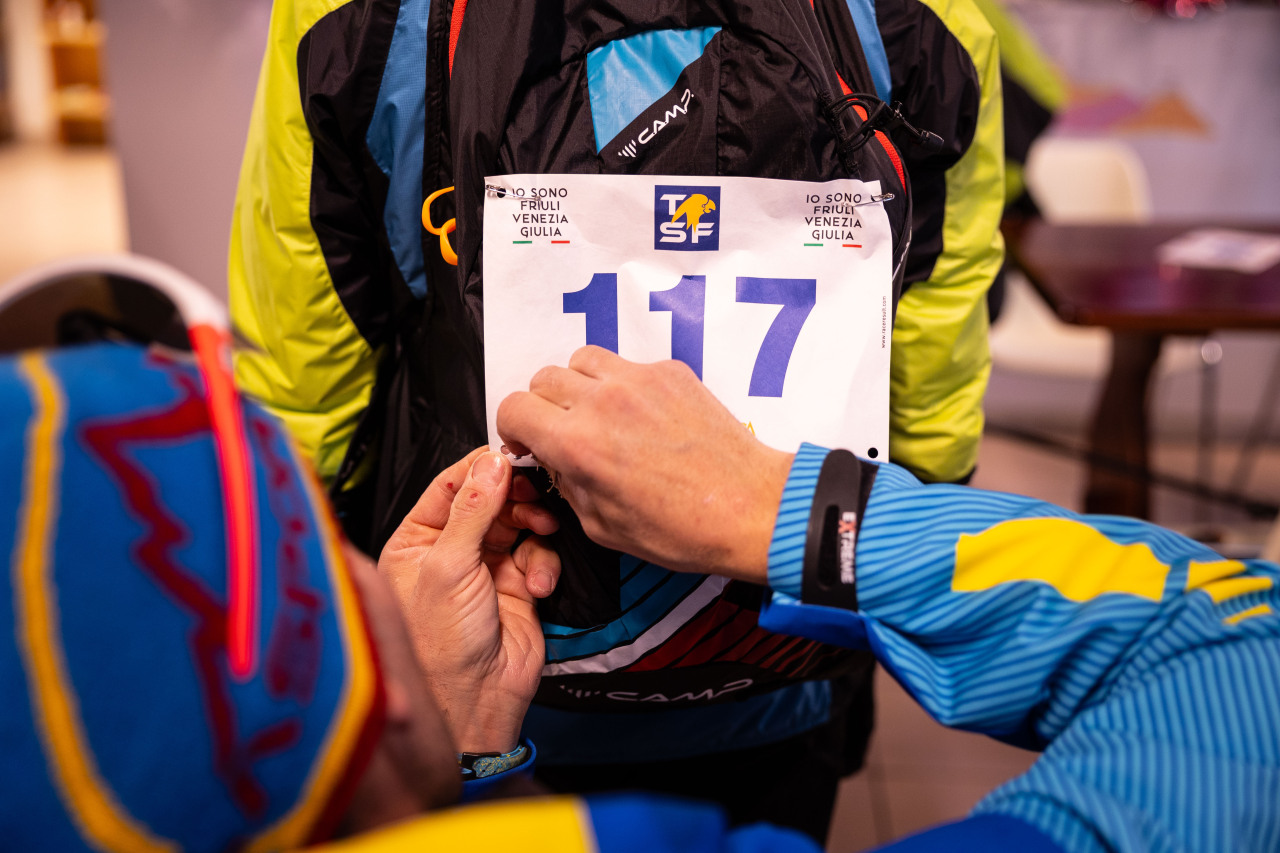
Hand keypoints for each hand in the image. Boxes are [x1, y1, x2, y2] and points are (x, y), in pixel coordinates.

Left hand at [379, 449, 559, 753]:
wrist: (475, 702)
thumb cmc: (441, 645)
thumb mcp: (449, 567)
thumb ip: (473, 509)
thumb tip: (492, 462)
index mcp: (417, 539)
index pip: (451, 485)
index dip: (483, 469)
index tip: (513, 457)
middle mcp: (450, 550)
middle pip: (491, 499)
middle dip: (517, 498)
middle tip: (534, 500)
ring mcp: (486, 568)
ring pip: (520, 522)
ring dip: (535, 526)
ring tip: (542, 534)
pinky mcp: (518, 586)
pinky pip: (539, 554)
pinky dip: (545, 562)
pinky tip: (539, 584)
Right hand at [496, 346, 792, 583]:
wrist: (748, 508)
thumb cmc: (683, 528)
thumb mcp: (602, 526)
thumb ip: (566, 486)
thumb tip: (553, 463)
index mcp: (577, 444)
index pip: (513, 407)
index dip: (513, 428)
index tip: (528, 443)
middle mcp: (603, 402)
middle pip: (543, 378)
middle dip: (543, 407)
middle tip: (561, 432)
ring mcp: (639, 381)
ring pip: (581, 360)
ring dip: (578, 385)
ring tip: (596, 415)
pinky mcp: (669, 372)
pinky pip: (627, 365)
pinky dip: (622, 385)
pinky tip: (640, 416)